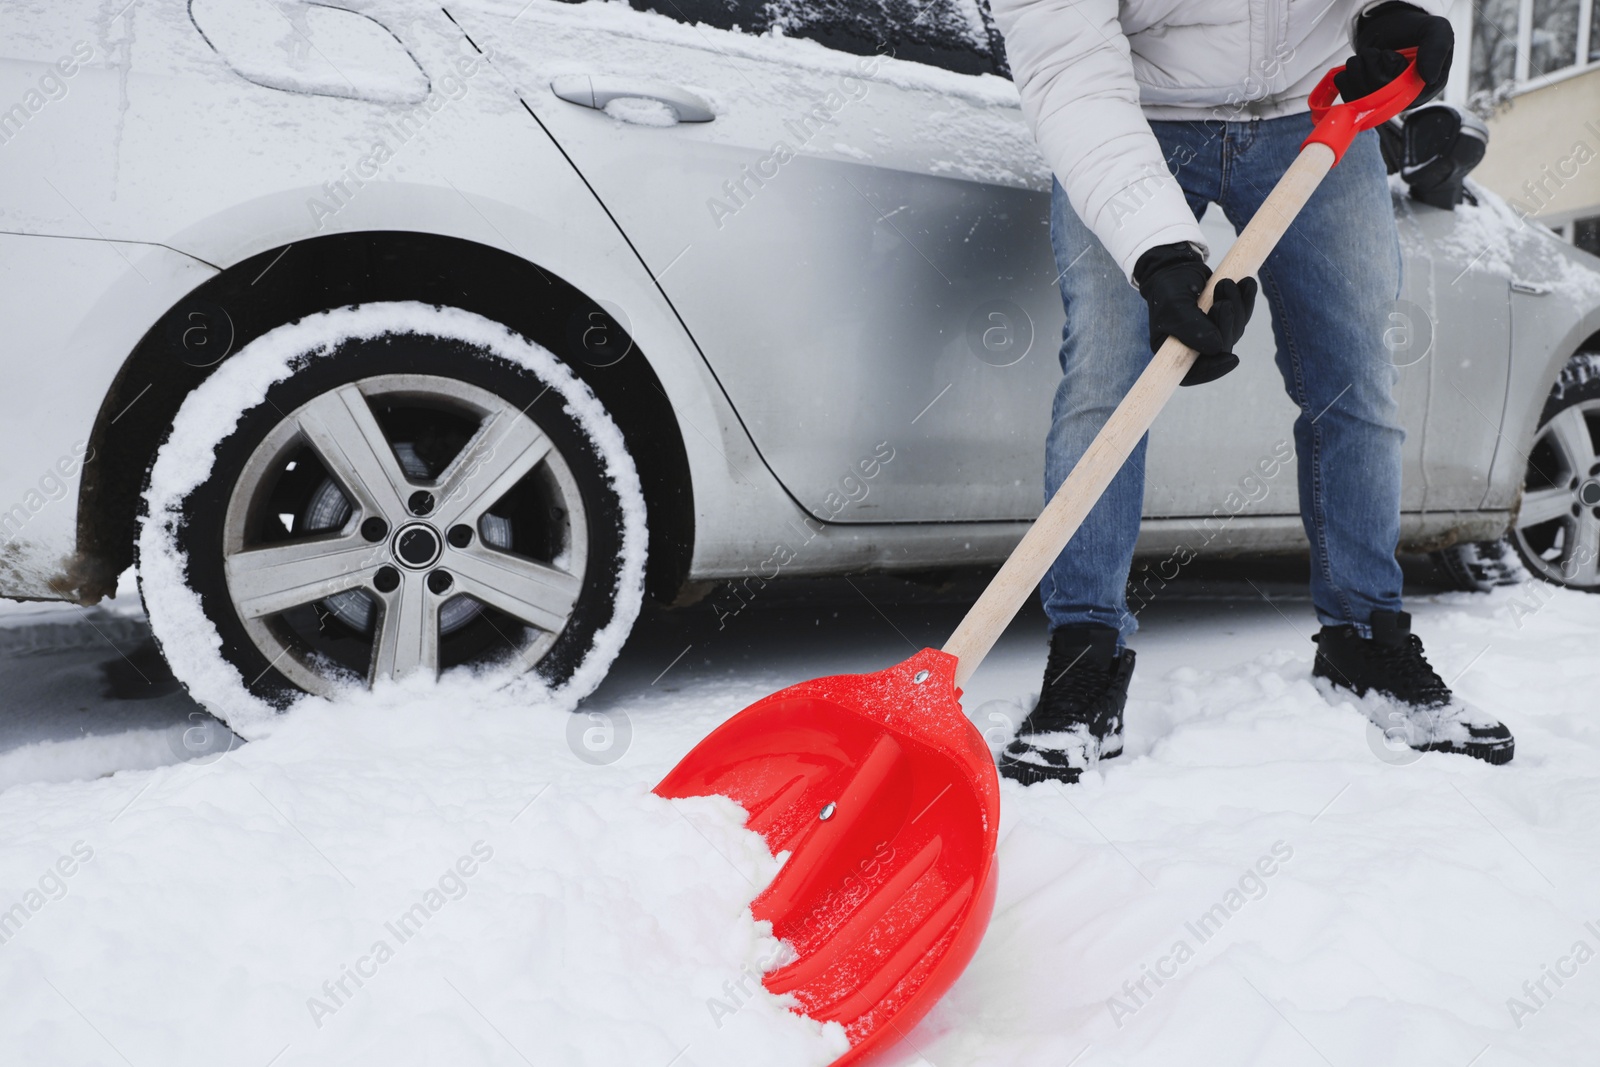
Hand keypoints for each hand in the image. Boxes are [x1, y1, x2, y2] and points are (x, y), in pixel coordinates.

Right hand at [1132, 242, 1256, 386]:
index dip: (1214, 370)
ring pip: (1235, 330)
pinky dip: (1247, 298)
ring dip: (1236, 305)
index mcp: (1175, 352)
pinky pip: (1243, 314)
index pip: (1195, 373)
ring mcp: (1212, 333)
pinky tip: (1246, 283)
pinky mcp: (1225, 318)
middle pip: (1221, 349)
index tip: (1232, 359)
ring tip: (1225, 283)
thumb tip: (1217, 347)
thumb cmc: (1167, 290)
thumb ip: (1192, 328)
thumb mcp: (1174, 307)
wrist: (1175, 267)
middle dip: (1227, 324)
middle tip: (1222, 302)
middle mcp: (1195, 347)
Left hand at [1335, 1, 1452, 105]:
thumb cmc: (1414, 30)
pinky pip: (1347, 96)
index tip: (1390, 55)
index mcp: (1425, 87)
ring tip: (1368, 55)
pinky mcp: (1363, 97)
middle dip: (1371, 68)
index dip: (1392, 74)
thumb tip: (1430, 78)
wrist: (1390, 26)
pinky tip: (1357, 65)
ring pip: (1361, 97)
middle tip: (1377, 52)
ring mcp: (1382, 99)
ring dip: (1358, 69)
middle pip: (1379, 97)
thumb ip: (1437, 49)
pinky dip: (1346, 77)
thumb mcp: (1436, 30)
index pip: (1404, 94)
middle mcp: (1403, 97)